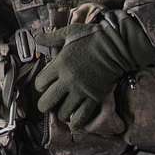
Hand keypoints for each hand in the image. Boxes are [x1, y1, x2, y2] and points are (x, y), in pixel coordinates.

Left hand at [34, 13, 154, 128]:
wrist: (118, 46)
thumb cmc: (93, 38)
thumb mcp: (70, 32)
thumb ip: (51, 37)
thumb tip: (36, 37)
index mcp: (60, 65)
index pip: (40, 83)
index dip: (39, 86)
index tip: (44, 85)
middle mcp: (68, 80)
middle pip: (47, 102)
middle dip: (44, 105)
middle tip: (48, 103)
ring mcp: (82, 91)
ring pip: (63, 112)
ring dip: (60, 113)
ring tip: (62, 110)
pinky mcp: (95, 97)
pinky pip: (82, 117)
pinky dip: (76, 122)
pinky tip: (74, 121)